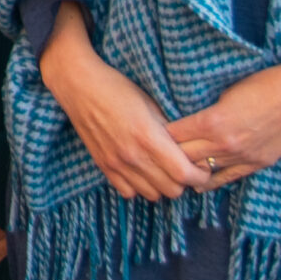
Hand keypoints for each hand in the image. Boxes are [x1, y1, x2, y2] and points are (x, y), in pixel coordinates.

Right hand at [37, 3, 205, 201]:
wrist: (79, 84)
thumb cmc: (117, 87)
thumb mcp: (151, 103)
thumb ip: (170, 130)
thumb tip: (189, 148)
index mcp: (148, 137)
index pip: (184, 174)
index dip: (200, 174)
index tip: (202, 166)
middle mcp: (132, 156)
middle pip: (172, 190)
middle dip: (184, 181)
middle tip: (184, 166)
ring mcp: (116, 163)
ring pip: (152, 195)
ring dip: (162, 185)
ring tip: (163, 169)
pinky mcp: (103, 166)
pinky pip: (129, 193)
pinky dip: (139, 187)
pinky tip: (142, 170)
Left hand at [168, 52, 280, 185]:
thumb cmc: (264, 84)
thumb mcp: (227, 91)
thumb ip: (206, 109)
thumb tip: (186, 117)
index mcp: (214, 121)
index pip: (174, 135)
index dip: (160, 134)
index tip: (149, 131)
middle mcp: (225, 144)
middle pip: (184, 157)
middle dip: (168, 154)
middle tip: (155, 152)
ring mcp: (242, 157)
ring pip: (204, 171)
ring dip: (188, 169)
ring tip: (171, 168)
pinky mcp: (257, 164)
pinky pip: (227, 178)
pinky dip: (210, 180)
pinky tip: (197, 183)